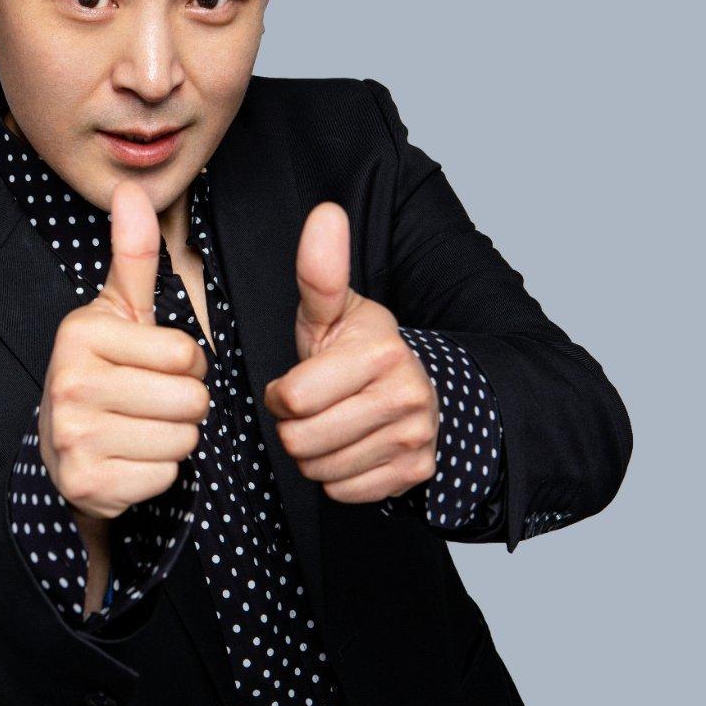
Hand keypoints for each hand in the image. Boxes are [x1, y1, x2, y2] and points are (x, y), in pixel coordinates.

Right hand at [38, 178, 210, 520]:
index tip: (153, 365)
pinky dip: (159, 472)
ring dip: (175, 438)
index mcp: (81, 334)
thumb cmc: (106, 368)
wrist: (64, 446)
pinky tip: (131, 457)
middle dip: (185, 403)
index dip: (185, 363)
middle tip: (151, 400)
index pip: (186, 353)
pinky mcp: (88, 484)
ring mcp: (74, 438)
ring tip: (142, 426)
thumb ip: (134, 253)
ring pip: (182, 440)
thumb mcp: (120, 310)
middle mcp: (69, 384)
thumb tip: (131, 189)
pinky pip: (166, 476)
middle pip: (190, 400)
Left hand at [263, 202, 438, 504]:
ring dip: (313, 455)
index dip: (283, 394)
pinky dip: (338, 478)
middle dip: (294, 428)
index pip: (294, 398)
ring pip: (321, 472)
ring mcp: (415, 438)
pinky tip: (351, 448)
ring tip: (331, 426)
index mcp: (381, 352)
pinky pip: (345, 493)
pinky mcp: (416, 473)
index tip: (297, 381)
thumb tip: (325, 212)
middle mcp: (405, 395)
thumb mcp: (335, 311)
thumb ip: (321, 272)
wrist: (422, 389)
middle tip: (312, 408)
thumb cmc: (360, 349)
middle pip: (303, 441)